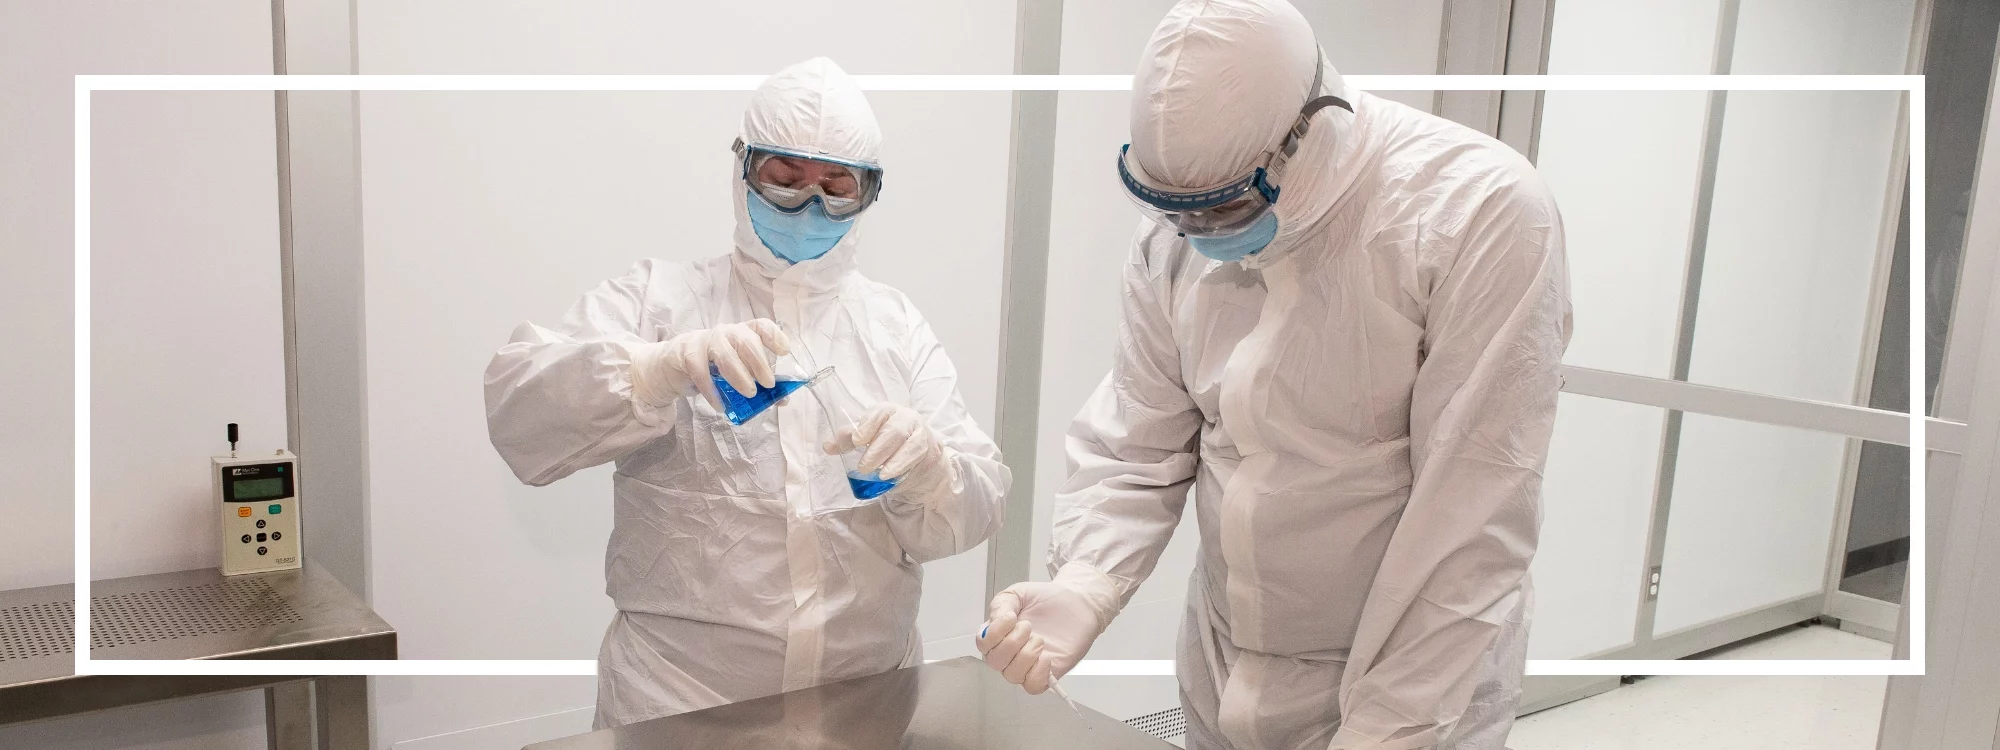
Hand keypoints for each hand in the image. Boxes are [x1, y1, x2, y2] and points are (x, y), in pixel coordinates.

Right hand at [630, 319, 789, 410]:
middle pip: (745, 339)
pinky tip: (720, 405)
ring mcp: (705, 340)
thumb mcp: (736, 373)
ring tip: (749, 394)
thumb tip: (783, 400)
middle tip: (768, 383)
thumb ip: (758, 384)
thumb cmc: (711, 368)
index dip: (774, 336)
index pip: (760, 326)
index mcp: (742, 334)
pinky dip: (711, 391)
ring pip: (724, 354)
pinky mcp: (686, 352)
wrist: (671, 367)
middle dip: (759, 362)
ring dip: (739, 375)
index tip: (784, 351)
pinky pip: (700, 371)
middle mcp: (725, 332)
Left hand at [822, 403, 954, 495]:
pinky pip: (914, 453)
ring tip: (877, 473)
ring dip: (889, 458)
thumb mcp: (868, 439)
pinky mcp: (925, 446)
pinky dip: (900, 464)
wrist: (918, 458)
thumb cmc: (888, 444)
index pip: (879, 413)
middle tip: (863, 466)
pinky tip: (888, 474)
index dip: (867, 426)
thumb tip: (828, 446)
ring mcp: (917, 431)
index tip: (857, 441)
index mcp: (887, 411)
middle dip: (876, 449)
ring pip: (905, 441)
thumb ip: (848, 440)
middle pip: (893, 429)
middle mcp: (904, 417)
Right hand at [976, 564, 1119, 693]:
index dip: (993, 634)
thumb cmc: (1048, 599)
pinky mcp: (1047, 673)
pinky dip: (1037, 672)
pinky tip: (1046, 657)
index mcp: (999, 633)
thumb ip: (1001, 605)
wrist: (1077, 602)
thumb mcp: (1018, 593)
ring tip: (1039, 639)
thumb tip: (993, 622)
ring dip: (1026, 655)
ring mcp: (1028, 664)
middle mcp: (1010, 652)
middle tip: (1028, 626)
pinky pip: (1032, 686)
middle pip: (995, 662)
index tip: (1010, 616)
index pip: (983, 644)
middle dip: (1011, 643)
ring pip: (1012, 675)